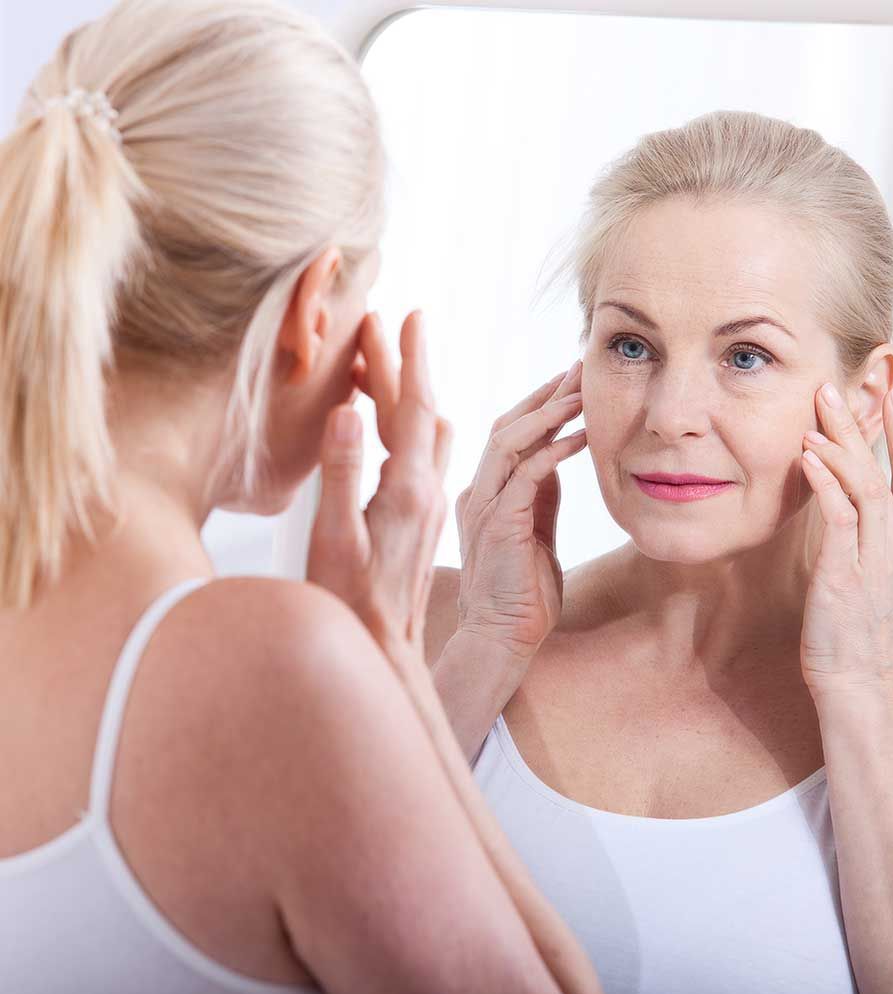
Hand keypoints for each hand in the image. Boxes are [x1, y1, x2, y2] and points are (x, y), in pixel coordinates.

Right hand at [306, 310, 451, 665]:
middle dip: (411, 364)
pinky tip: (398, 424)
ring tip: (395, 362)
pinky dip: (413, 425)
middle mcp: (428, 492)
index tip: (405, 315)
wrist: (385, 654)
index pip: (412, 408)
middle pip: (425, 412)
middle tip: (398, 322)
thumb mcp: (335, 539)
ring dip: (416, 393)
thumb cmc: (351, 604)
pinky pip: (426, 457)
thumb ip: (342, 474)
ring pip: (432, 434)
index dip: (407, 359)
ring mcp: (430, 506)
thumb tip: (347, 411)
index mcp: (408, 490)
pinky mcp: (424, 520)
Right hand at [455, 361, 587, 658]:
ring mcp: (484, 506)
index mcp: (485, 493)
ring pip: (509, 441)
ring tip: (581, 391)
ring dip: (548, 412)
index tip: (570, 381)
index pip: (508, 434)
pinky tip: (583, 436)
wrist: (502, 639)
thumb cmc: (522, 594)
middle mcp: (478, 492)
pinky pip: (527, 473)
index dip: (538, 404)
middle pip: (506, 426)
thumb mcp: (536, 532)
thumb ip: (541, 495)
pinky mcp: (499, 524)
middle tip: (578, 369)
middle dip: (543, 395)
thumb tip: (558, 457)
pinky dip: (554, 449)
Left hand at [798, 381, 892, 695]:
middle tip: (842, 387)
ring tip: (817, 414)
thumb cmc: (861, 635)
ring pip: (867, 488)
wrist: (859, 686)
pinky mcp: (846, 577)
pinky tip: (810, 458)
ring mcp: (879, 564)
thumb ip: (873, 539)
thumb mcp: (881, 580)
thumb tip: (849, 500)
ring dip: (842, 446)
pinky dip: (826, 484)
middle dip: (868, 426)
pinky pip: (839, 519)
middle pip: (891, 473)